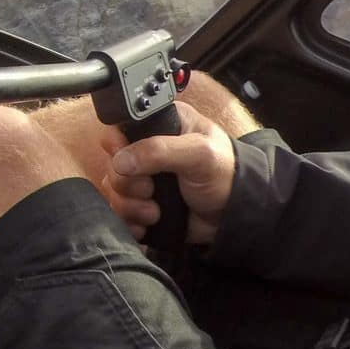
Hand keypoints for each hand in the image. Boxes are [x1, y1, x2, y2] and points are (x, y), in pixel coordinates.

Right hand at [99, 100, 237, 246]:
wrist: (237, 215)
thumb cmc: (226, 175)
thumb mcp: (199, 153)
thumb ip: (159, 151)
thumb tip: (120, 161)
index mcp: (159, 125)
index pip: (119, 128)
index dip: (116, 145)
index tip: (126, 160)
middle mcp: (145, 150)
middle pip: (112, 163)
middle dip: (128, 183)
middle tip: (151, 189)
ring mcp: (144, 178)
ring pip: (113, 190)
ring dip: (130, 205)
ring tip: (154, 212)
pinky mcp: (143, 202)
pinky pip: (120, 211)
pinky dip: (129, 220)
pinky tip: (147, 223)